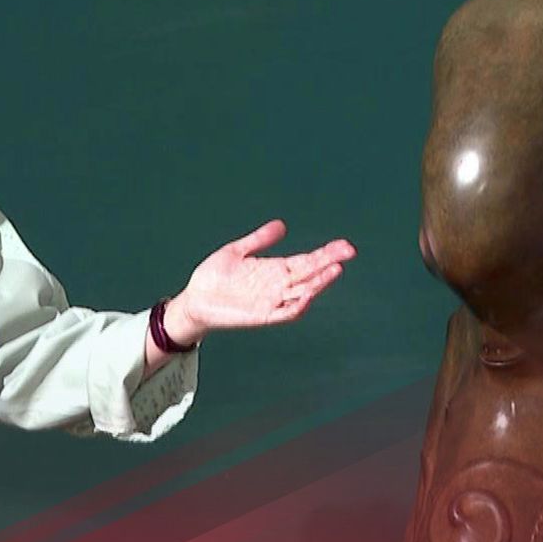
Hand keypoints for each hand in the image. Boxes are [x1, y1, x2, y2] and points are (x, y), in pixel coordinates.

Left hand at [164, 220, 355, 341]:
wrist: (193, 300)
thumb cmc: (213, 277)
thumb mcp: (237, 251)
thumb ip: (259, 239)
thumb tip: (282, 225)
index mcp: (274, 270)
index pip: (306, 261)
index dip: (325, 253)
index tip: (344, 245)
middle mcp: (277, 286)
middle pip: (310, 274)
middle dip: (329, 263)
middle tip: (349, 251)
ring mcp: (271, 301)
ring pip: (302, 293)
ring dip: (319, 283)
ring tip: (334, 269)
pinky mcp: (262, 316)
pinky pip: (285, 313)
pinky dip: (298, 304)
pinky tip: (308, 294)